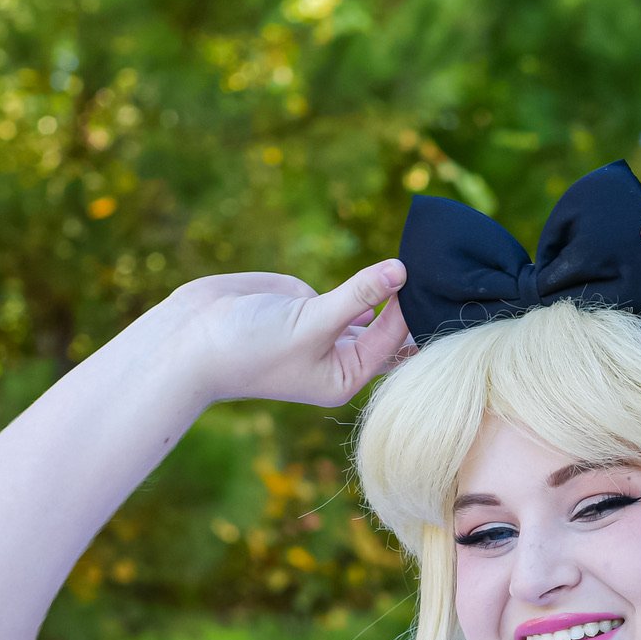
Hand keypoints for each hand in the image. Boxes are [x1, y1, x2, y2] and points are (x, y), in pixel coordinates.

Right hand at [167, 259, 411, 407]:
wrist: (193, 336)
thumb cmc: (250, 346)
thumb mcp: (311, 321)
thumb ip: (357, 294)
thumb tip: (400, 270)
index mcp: (345, 377)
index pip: (394, 342)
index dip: (413, 309)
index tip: (430, 277)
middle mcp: (341, 357)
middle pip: (392, 332)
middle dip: (412, 306)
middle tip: (447, 274)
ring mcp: (327, 329)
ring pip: (374, 309)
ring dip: (394, 290)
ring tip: (432, 264)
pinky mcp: (311, 304)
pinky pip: (352, 290)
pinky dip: (370, 279)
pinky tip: (399, 262)